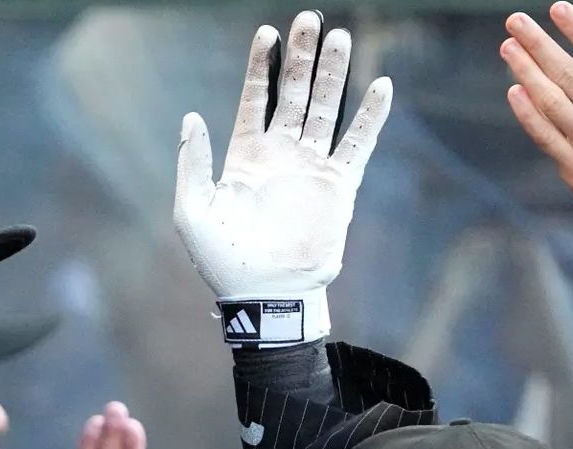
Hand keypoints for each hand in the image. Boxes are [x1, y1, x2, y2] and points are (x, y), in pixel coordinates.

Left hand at [174, 11, 391, 346]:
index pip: (256, 99)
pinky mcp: (337, 188)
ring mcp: (310, 168)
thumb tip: (192, 117)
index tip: (267, 33)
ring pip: (325, 110)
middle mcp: (280, 155)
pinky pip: (357, 146)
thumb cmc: (223, 261)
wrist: (265, 296)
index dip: (261, 68)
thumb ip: (193, 163)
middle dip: (302, 58)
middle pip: (294, 94)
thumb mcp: (192, 211)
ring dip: (333, 75)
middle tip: (310, 19)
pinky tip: (380, 87)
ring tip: (341, 37)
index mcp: (245, 156)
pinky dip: (369, 118)